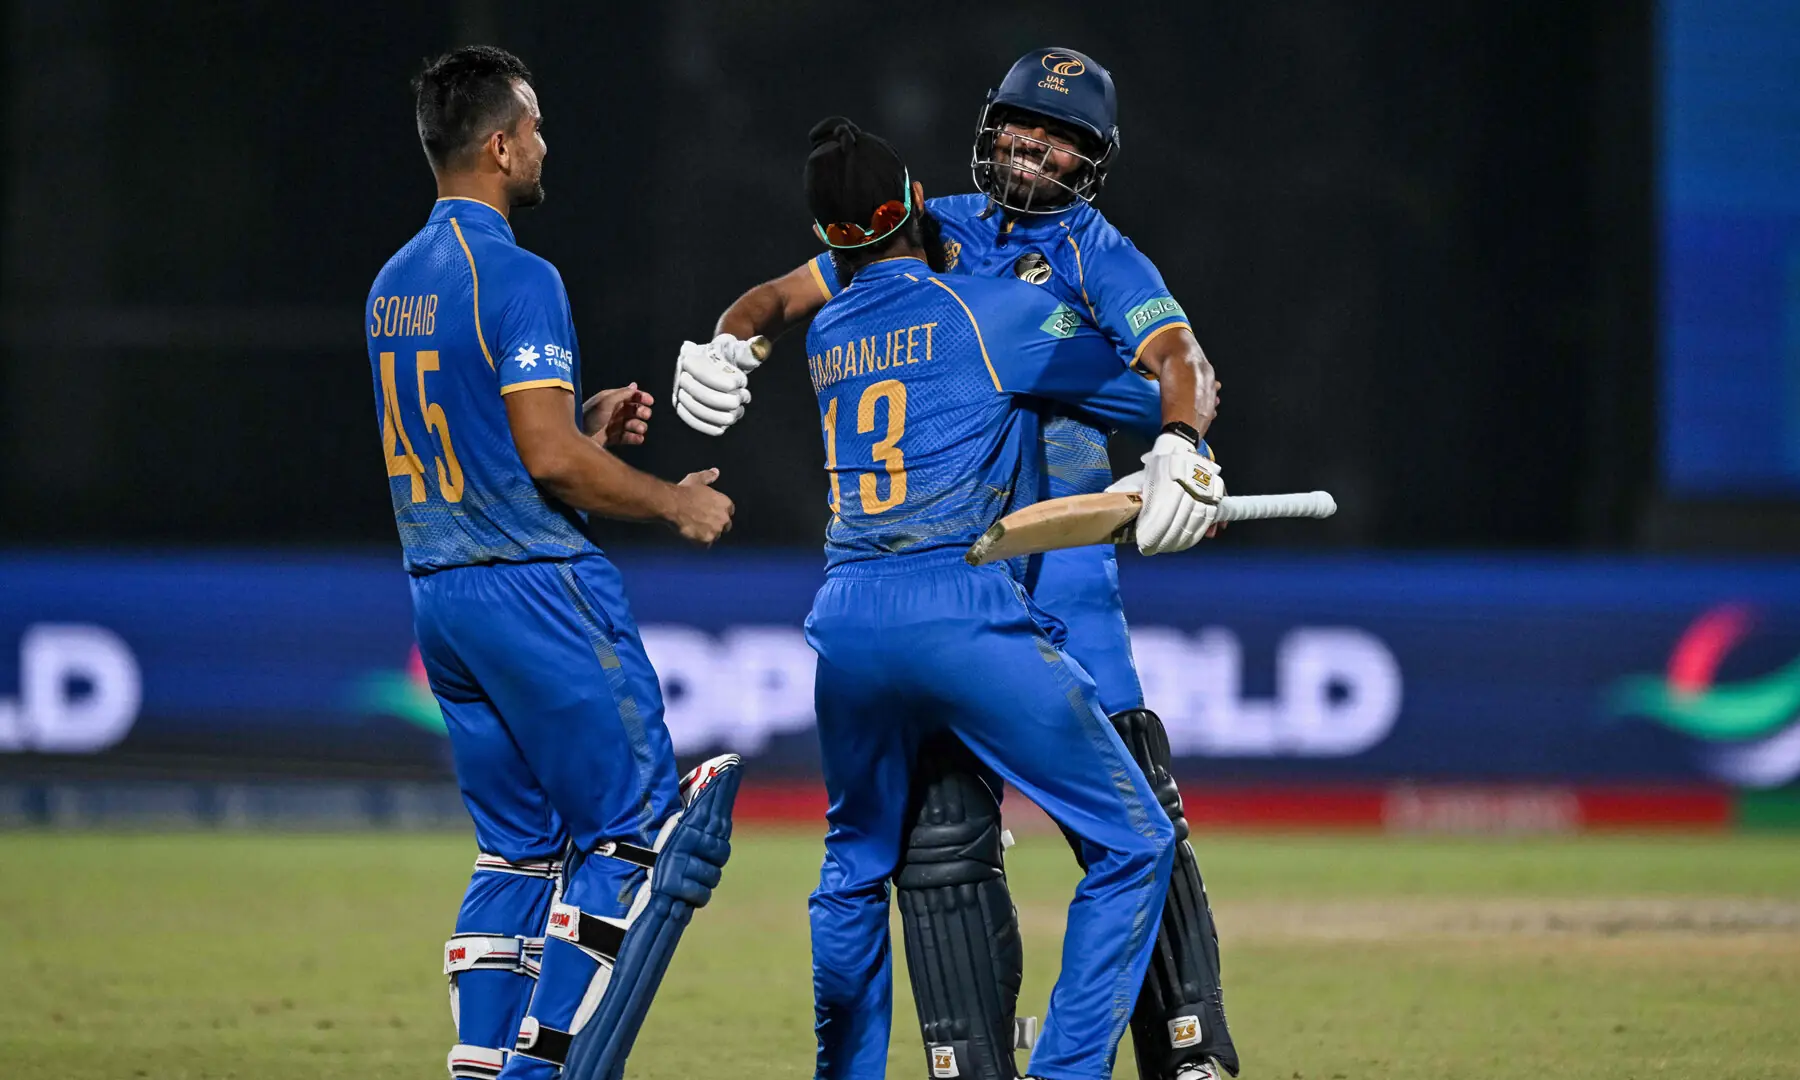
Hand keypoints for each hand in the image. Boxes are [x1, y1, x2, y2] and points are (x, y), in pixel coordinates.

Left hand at [582, 383, 653, 447]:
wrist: (576, 439)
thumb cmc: (588, 418)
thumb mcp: (606, 402)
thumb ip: (622, 394)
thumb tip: (634, 385)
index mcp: (609, 400)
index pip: (628, 395)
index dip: (640, 397)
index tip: (650, 401)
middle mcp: (611, 411)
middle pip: (632, 410)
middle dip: (641, 412)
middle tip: (645, 415)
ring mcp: (611, 425)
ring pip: (631, 424)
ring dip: (639, 425)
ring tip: (641, 429)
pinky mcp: (610, 439)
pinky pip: (626, 437)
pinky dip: (634, 438)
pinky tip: (639, 439)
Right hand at [669, 467, 734, 545]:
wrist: (672, 504)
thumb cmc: (684, 491)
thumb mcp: (697, 479)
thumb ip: (708, 476)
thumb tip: (716, 471)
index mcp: (725, 503)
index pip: (729, 511)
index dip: (719, 512)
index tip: (709, 512)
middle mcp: (724, 517)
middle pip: (725, 526)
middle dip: (716, 525)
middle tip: (701, 522)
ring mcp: (716, 530)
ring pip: (715, 536)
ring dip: (707, 534)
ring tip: (694, 528)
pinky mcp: (707, 540)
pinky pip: (706, 545)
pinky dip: (700, 542)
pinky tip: (691, 535)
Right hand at [673, 334, 758, 435]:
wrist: (719, 365)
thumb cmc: (730, 356)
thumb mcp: (739, 350)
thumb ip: (750, 350)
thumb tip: (759, 348)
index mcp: (690, 355)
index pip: (701, 372)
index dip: (722, 381)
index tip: (742, 382)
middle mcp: (680, 374)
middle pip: (698, 393)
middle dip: (724, 401)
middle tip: (742, 399)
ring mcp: (679, 392)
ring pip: (695, 409)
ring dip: (719, 415)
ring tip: (738, 410)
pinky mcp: (682, 408)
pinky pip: (692, 420)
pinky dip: (708, 426)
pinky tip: (724, 427)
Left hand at [1135, 433, 1222, 554]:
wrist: (1181, 448)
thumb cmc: (1157, 466)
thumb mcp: (1141, 474)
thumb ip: (1128, 487)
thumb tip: (1108, 495)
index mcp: (1168, 480)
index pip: (1163, 513)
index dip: (1155, 533)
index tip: (1145, 545)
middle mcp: (1189, 485)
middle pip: (1180, 521)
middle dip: (1167, 540)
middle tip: (1155, 550)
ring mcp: (1205, 490)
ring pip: (1196, 521)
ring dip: (1183, 540)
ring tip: (1170, 548)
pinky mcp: (1215, 493)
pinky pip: (1210, 517)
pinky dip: (1200, 532)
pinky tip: (1188, 541)